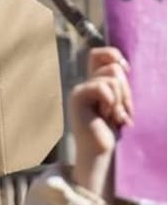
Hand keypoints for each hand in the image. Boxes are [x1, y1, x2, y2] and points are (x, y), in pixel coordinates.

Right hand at [70, 47, 132, 201]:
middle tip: (122, 111)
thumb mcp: (120, 102)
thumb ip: (119, 82)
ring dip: (120, 99)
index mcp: (94, 84)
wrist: (100, 150)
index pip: (98, 54)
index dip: (113, 55)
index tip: (126, 70)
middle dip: (126, 90)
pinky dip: (111, 102)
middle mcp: (85, 85)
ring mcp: (79, 90)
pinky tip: (107, 116)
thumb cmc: (112, 129)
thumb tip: (120, 66)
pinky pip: (103, 87)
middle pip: (113, 67)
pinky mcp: (77, 97)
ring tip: (113, 116)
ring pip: (112, 77)